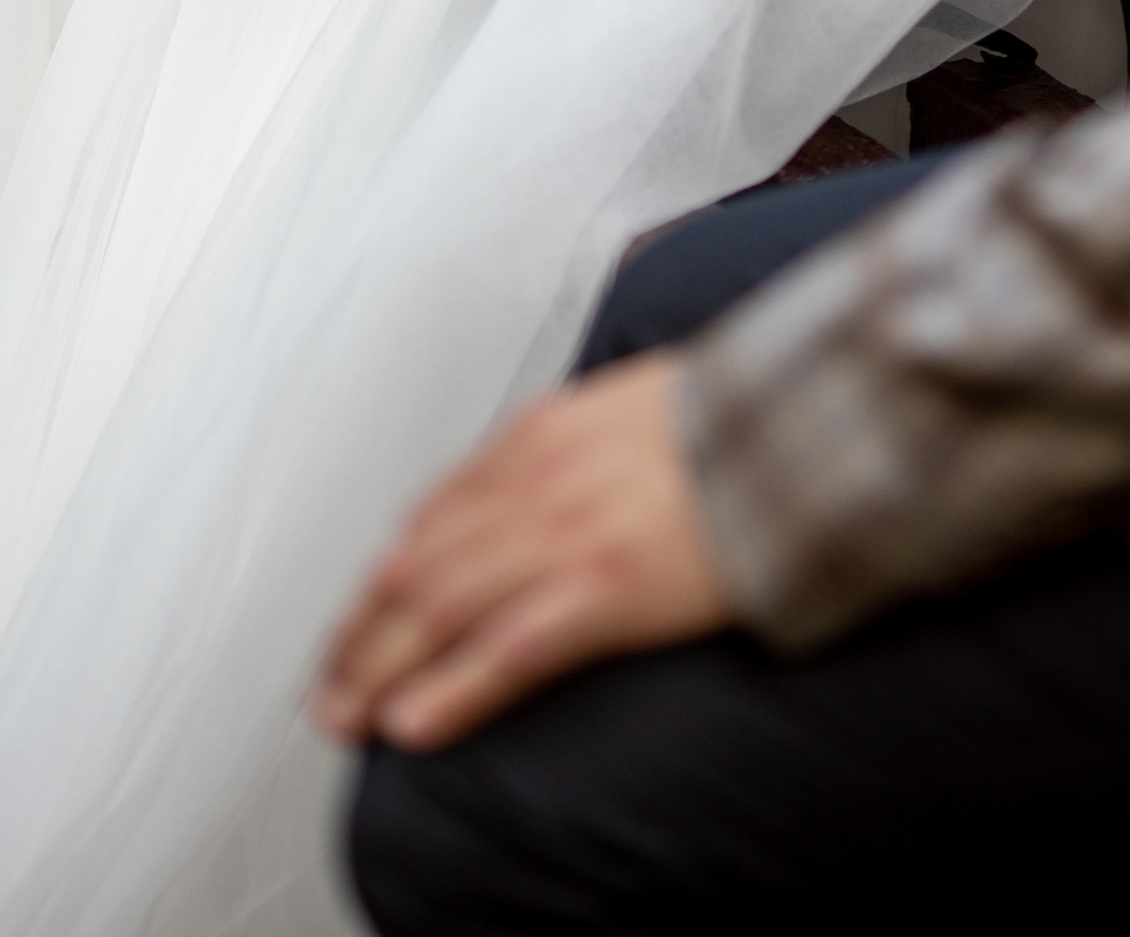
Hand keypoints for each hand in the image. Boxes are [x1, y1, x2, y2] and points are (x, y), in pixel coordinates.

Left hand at [311, 353, 727, 752]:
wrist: (800, 422)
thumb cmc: (729, 421)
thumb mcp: (624, 405)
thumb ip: (566, 445)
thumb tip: (526, 477)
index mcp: (538, 437)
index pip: (430, 516)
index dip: (382, 579)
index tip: (360, 619)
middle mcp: (534, 481)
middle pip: (416, 568)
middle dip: (359, 635)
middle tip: (328, 686)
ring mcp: (566, 535)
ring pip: (438, 611)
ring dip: (378, 670)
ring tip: (346, 717)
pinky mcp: (605, 587)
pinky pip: (504, 648)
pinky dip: (450, 690)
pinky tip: (411, 724)